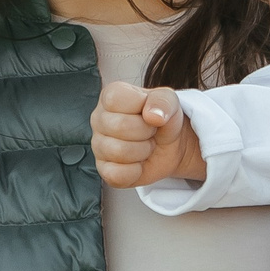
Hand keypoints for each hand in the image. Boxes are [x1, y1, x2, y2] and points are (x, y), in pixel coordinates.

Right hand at [90, 81, 206, 188]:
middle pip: (120, 127)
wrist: (171, 144)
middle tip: (150, 131)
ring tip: (146, 145)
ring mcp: (98, 145)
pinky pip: (116, 174)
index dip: (140, 107)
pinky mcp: (104, 169)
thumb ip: (163, 101)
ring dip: (143, 151)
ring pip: (119, 152)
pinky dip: (135, 171)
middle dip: (146, 131)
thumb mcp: (170, 101)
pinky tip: (139, 162)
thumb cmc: (163, 117)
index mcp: (110, 96)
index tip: (149, 112)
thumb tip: (152, 115)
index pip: (114, 99)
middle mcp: (98, 119)